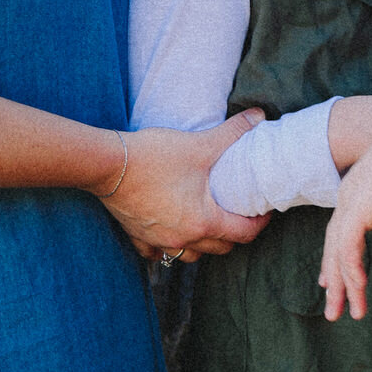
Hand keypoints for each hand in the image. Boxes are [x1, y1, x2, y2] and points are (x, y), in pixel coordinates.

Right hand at [101, 117, 269, 261]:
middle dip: (234, 234)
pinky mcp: (138, 237)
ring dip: (204, 245)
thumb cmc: (154, 156)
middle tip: (238, 213)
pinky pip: (158, 253)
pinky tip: (171, 231)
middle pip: (221, 248)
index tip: (264, 212)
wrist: (107, 164)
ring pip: (191, 256)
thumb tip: (260, 116)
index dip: (260, 223)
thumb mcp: (199, 144)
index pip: (244, 234)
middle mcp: (183, 239)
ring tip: (208, 224)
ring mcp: (159, 242)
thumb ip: (233, 132)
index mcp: (204, 222)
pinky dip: (169, 246)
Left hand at [319, 128, 371, 320]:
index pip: (341, 230)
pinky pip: (350, 246)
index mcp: (359, 190)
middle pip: (335, 245)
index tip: (330, 283)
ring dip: (344, 285)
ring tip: (346, 313)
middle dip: (335, 279)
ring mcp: (352, 200)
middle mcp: (350, 195)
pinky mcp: (360, 206)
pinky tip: (358, 288)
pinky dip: (352, 269)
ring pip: (340, 251)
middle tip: (333, 309)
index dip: (335, 259)